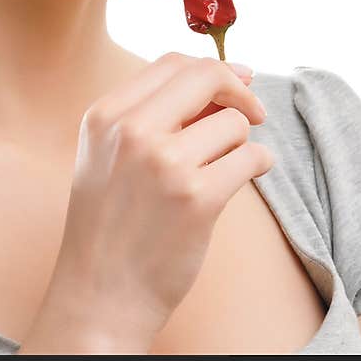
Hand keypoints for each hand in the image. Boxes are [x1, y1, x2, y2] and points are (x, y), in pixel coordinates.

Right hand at [19, 53, 271, 353]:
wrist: (101, 297)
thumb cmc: (111, 225)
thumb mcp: (108, 155)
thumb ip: (154, 113)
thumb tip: (226, 79)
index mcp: (105, 116)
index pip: (172, 63)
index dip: (215, 69)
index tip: (239, 81)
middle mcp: (132, 132)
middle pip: (207, 76)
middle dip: (240, 90)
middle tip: (256, 111)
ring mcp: (165, 164)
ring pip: (235, 122)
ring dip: (241, 143)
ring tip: (223, 169)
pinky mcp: (198, 198)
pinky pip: (252, 157)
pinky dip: (259, 164)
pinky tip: (246, 177)